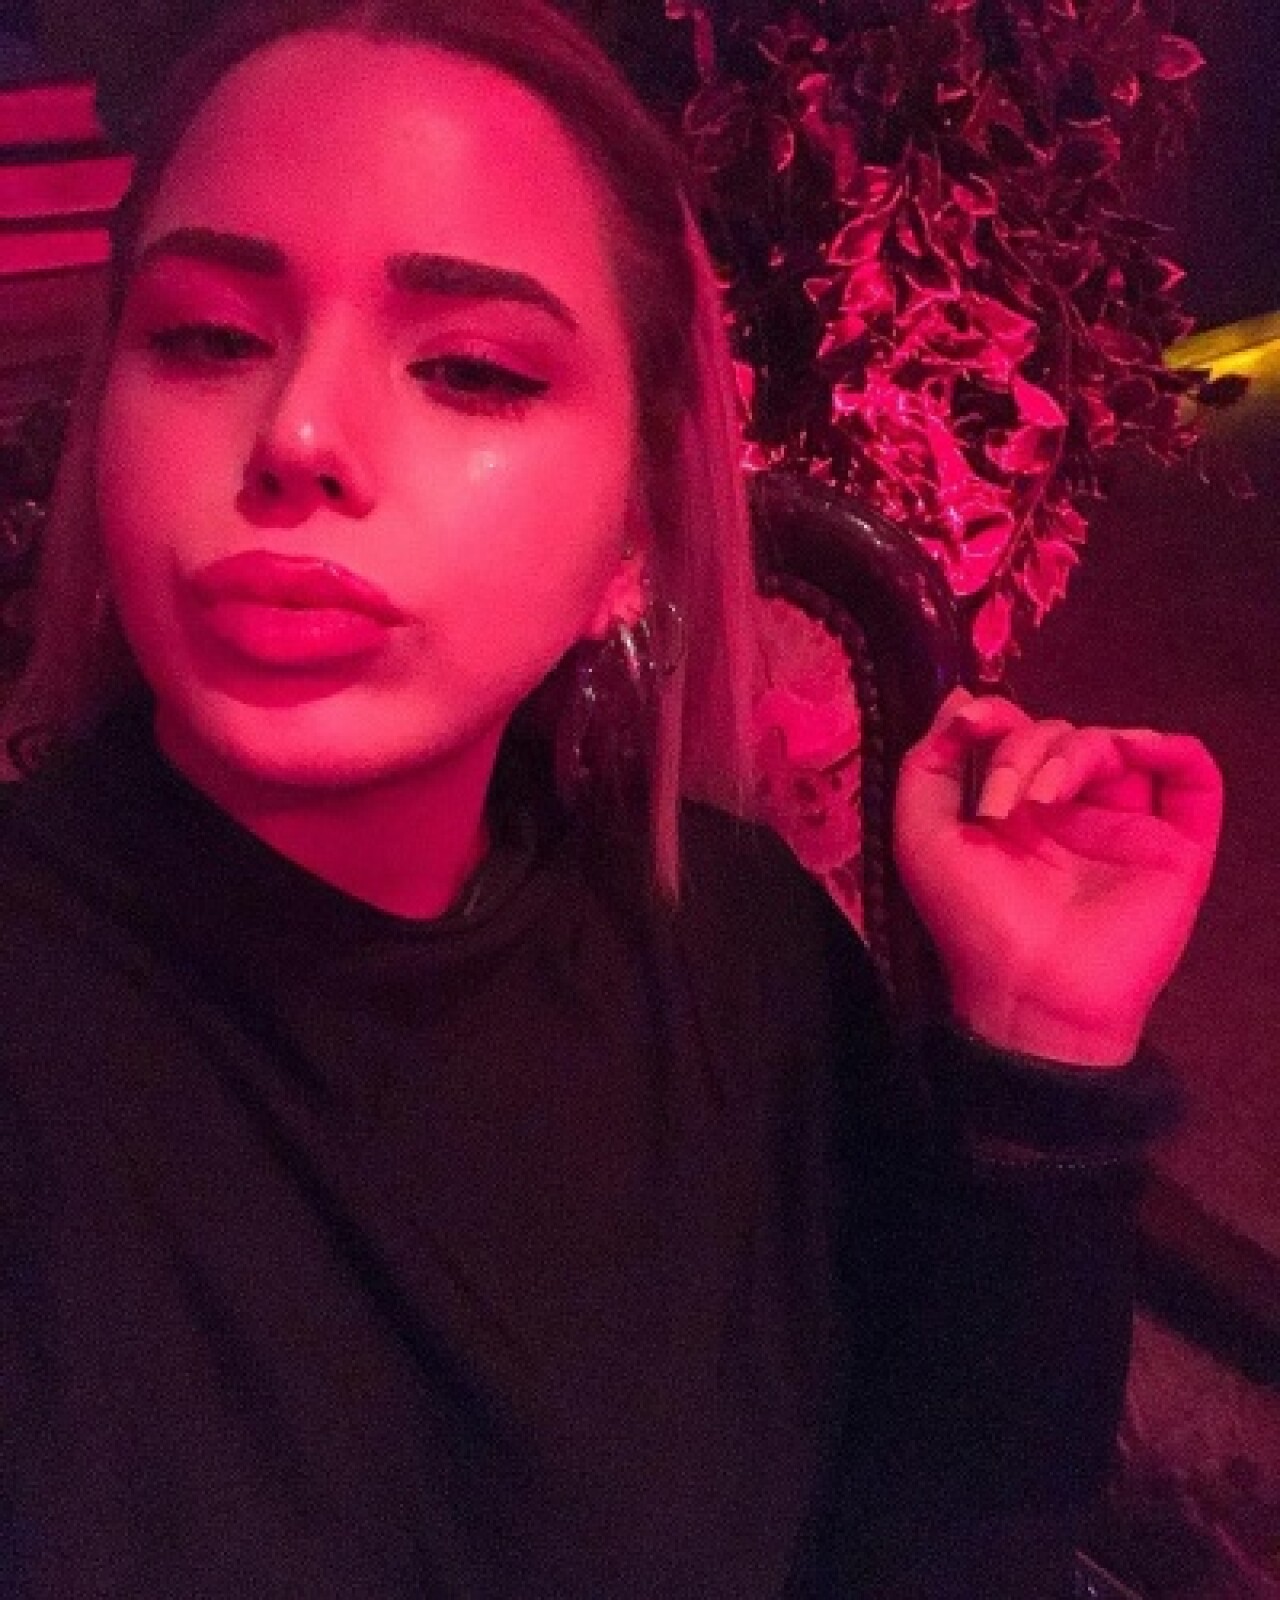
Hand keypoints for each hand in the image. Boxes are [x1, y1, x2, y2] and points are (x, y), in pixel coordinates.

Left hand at [894, 689, 1222, 1065]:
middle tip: (1001, 805)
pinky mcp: (1176, 847)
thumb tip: (960, 700)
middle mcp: (1071, 811)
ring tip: (1043, 799)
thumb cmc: (974, 922)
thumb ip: (928, 767)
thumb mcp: (923, 837)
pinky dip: (1170, 747)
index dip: (995, 715)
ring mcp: (1125, 825)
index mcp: (1015, 808)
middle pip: (1060, 735)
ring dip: (1077, 751)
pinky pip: (1192, 777)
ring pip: (1116, 744)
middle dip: (1022, 750)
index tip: (971, 722)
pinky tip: (1134, 750)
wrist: (1030, 990)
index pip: (1015, 732)